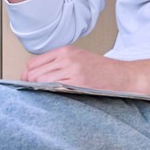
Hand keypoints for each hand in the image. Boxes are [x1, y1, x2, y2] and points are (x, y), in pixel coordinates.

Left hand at [20, 47, 144, 92]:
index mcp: (65, 51)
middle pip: (33, 74)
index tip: (26, 83)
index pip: (33, 63)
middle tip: (32, 93)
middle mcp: (66, 59)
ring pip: (40, 82)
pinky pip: (53, 89)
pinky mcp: (78, 83)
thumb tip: (33, 76)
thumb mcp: (77, 58)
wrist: (124, 76)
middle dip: (29, 85)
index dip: (25, 75)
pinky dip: (48, 94)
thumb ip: (57, 64)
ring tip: (43, 96)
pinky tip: (52, 97)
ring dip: (38, 91)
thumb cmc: (102, 70)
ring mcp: (72, 71)